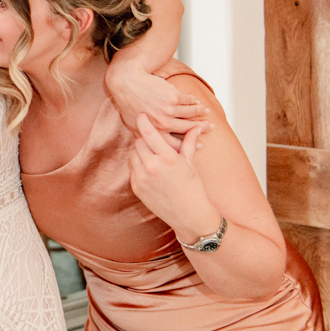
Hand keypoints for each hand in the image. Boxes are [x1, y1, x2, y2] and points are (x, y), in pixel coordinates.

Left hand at [107, 64, 211, 137]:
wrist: (127, 82)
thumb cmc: (128, 104)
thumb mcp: (134, 125)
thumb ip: (146, 137)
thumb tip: (153, 149)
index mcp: (154, 132)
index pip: (177, 143)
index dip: (191, 144)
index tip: (200, 144)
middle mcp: (163, 123)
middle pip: (188, 128)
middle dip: (202, 128)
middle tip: (210, 127)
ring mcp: (168, 110)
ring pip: (191, 113)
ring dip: (201, 112)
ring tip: (207, 112)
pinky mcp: (173, 96)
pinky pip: (189, 100)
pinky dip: (194, 101)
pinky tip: (197, 101)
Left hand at [128, 114, 220, 241]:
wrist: (190, 216)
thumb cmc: (194, 188)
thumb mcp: (190, 164)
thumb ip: (189, 143)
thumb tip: (196, 127)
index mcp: (168, 158)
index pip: (149, 133)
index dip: (144, 122)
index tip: (141, 114)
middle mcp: (152, 166)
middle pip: (139, 143)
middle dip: (145, 141)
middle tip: (153, 142)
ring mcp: (142, 178)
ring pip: (134, 155)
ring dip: (141, 153)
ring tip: (153, 157)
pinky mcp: (136, 188)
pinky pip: (133, 169)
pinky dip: (139, 167)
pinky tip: (151, 171)